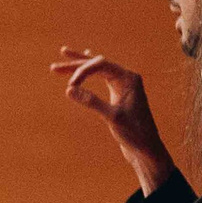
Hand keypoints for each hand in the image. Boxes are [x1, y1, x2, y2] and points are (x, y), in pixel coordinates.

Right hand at [50, 47, 177, 193]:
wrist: (147, 149)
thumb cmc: (134, 133)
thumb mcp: (112, 117)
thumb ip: (91, 101)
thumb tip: (69, 89)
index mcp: (128, 79)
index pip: (101, 64)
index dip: (83, 71)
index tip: (70, 86)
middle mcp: (126, 78)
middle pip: (98, 64)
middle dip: (76, 65)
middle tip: (54, 68)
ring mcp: (123, 84)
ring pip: (99, 69)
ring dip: (81, 65)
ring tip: (64, 54)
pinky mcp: (119, 93)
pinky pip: (103, 76)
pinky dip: (91, 70)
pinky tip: (86, 60)